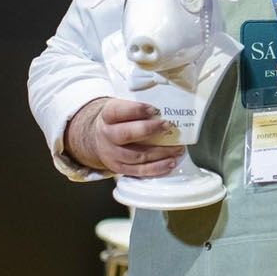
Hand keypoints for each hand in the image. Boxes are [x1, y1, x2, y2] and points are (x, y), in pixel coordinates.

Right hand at [66, 97, 185, 174]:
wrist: (98, 138)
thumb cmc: (119, 120)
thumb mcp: (122, 108)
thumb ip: (138, 107)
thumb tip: (166, 103)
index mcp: (107, 116)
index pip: (117, 112)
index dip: (135, 110)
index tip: (153, 109)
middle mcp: (107, 135)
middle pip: (125, 134)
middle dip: (148, 130)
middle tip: (168, 126)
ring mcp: (112, 154)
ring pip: (136, 156)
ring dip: (159, 153)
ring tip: (177, 149)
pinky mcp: (119, 168)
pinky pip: (139, 171)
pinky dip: (156, 169)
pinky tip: (170, 163)